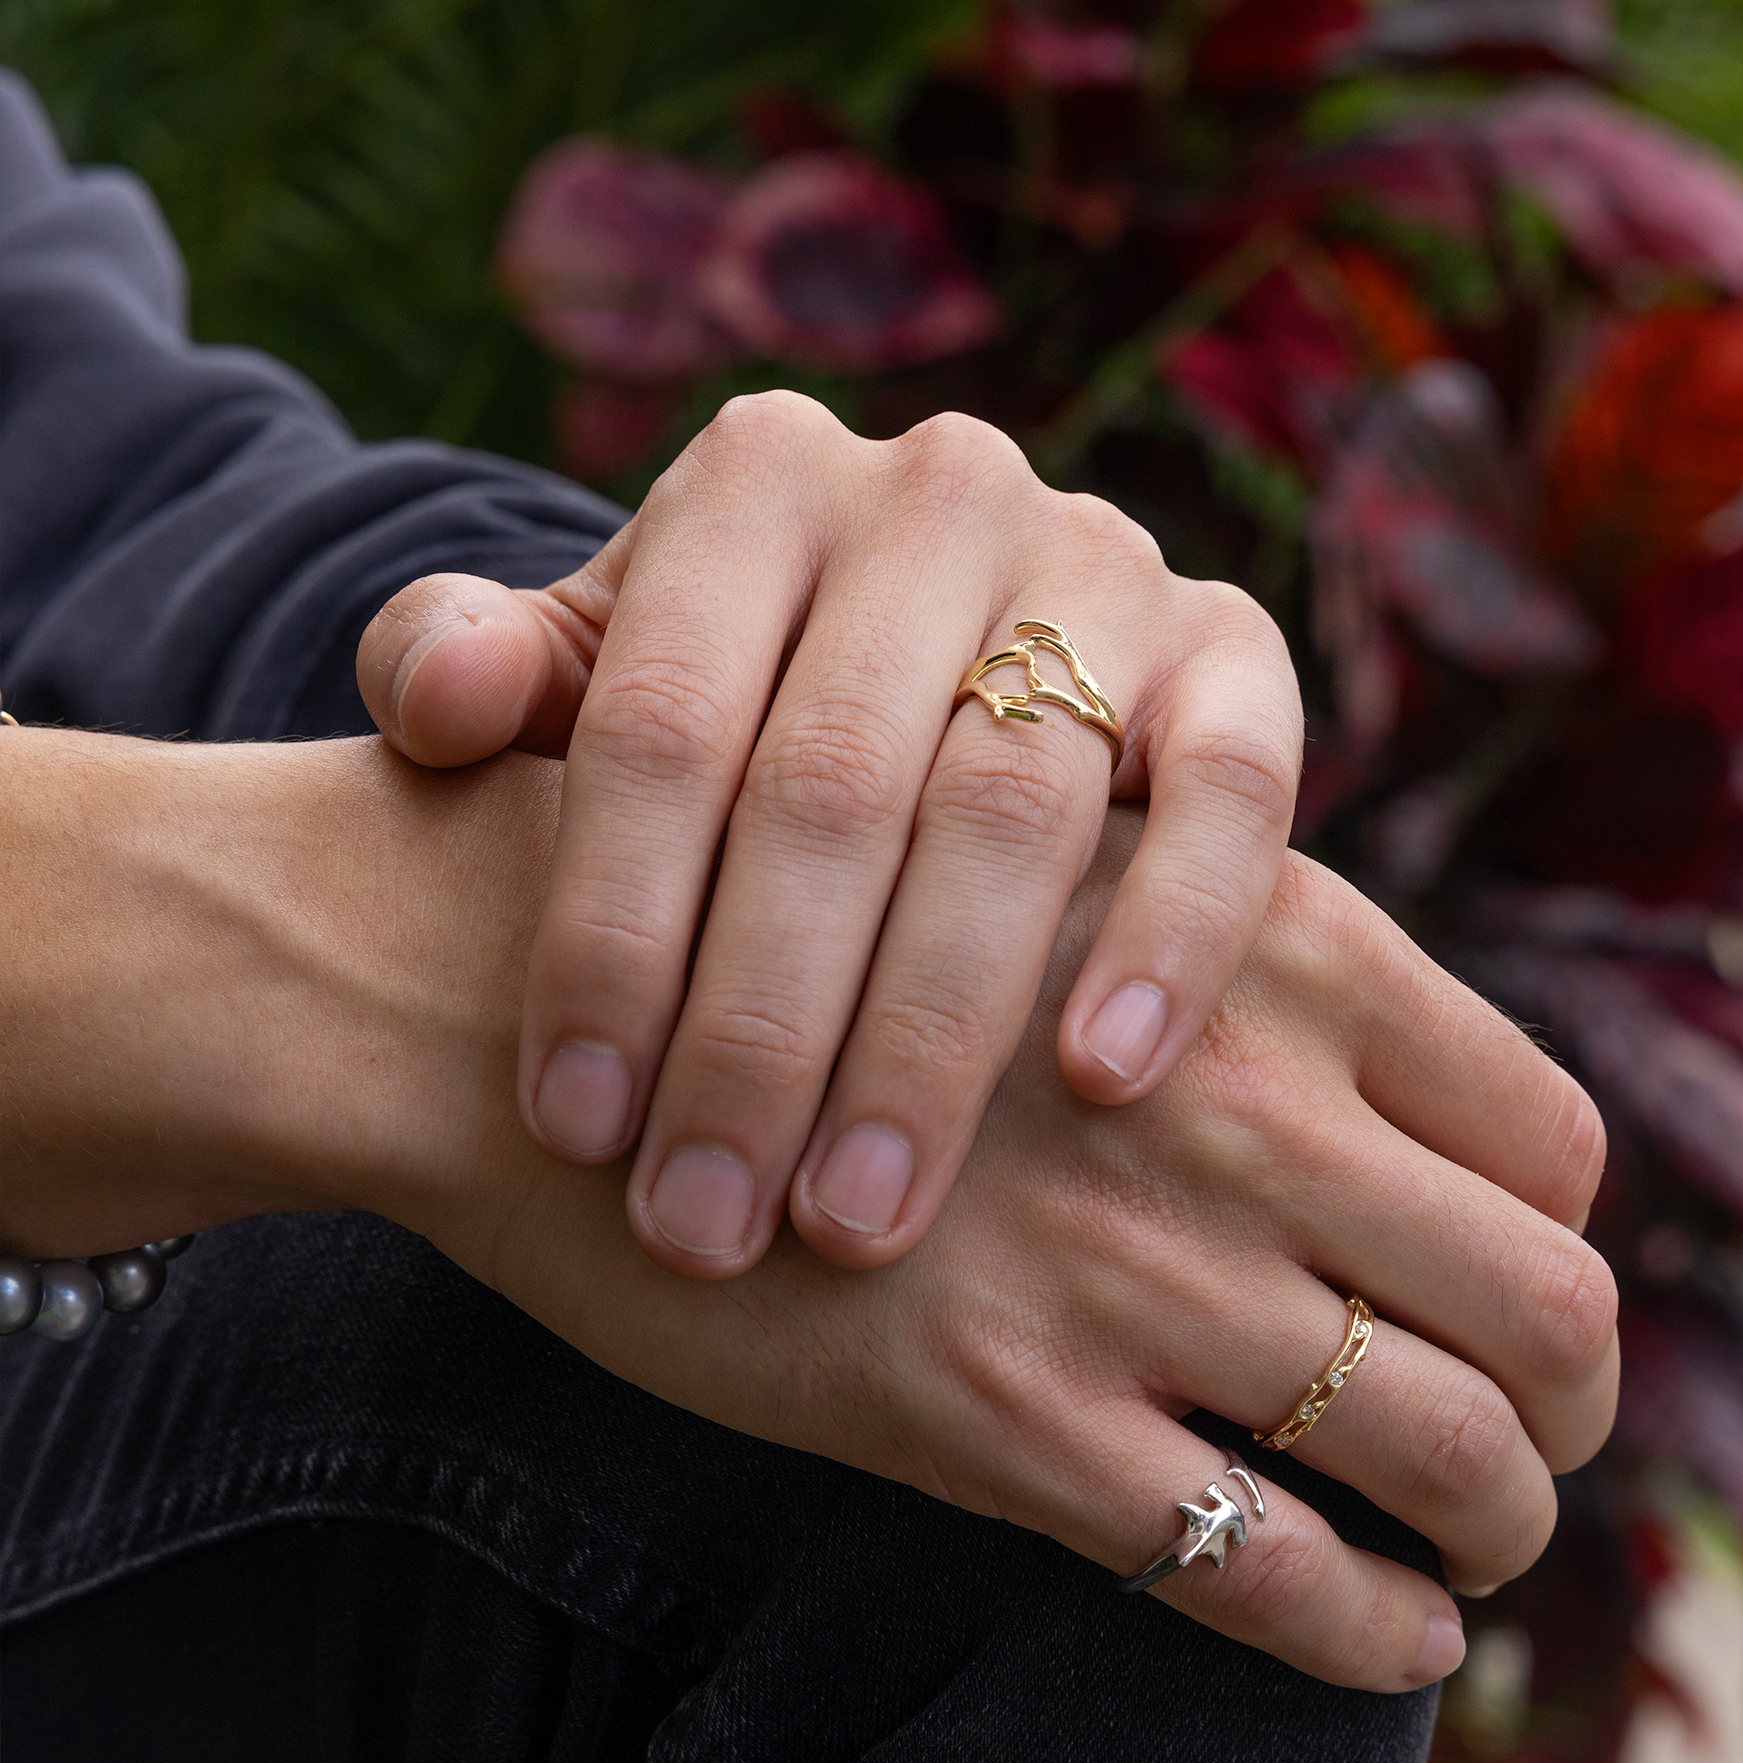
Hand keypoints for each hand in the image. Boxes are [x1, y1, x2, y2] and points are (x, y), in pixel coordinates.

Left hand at [357, 392, 1302, 1284]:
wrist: (945, 645)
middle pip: (835, 785)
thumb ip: (477, 673)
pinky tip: (1101, 1082)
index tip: (574, 1128)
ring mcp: (1104, 564)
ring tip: (858, 1218)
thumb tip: (431, 704)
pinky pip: (1230, 797)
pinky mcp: (1234, 654)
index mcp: (755, 480)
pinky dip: (1169, 936)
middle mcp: (938, 491)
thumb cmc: (735, 698)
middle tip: (705, 1225)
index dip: (607, 936)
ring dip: (931, 1037)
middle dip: (759, 1034)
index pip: (661, 723)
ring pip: (1016, 812)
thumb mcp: (589, 672)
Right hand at [435, 803, 1615, 1690]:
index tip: (1520, 1284)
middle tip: (1538, 1437)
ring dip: (1499, 1526)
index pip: (1549, 1136)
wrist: (538, 1008)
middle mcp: (1239, 1108)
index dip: (1565, 1233)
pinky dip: (1371, 1632)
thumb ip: (1220, 967)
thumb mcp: (1051, 876)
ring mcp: (1130, 1276)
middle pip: (1554, 1306)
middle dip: (1574, 1401)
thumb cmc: (791, 925)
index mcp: (1272, 946)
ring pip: (1454, 1452)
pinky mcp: (1001, 1422)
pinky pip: (1271, 1574)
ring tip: (1472, 1549)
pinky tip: (1387, 1636)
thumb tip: (1373, 1107)